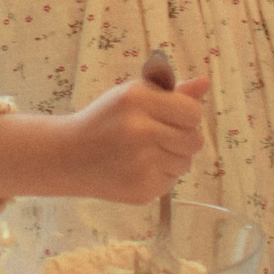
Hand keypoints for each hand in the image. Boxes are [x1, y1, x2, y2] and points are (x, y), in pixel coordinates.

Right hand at [0, 74, 213, 203]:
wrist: (68, 156)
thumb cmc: (105, 119)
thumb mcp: (133, 96)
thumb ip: (172, 92)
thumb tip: (206, 83)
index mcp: (137, 100)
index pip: (192, 113)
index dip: (186, 115)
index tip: (172, 117)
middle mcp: (140, 131)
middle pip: (194, 140)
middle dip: (183, 138)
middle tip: (160, 135)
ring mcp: (140, 164)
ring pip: (185, 163)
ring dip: (172, 157)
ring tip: (145, 152)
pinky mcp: (141, 190)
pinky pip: (171, 182)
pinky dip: (160, 175)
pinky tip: (136, 167)